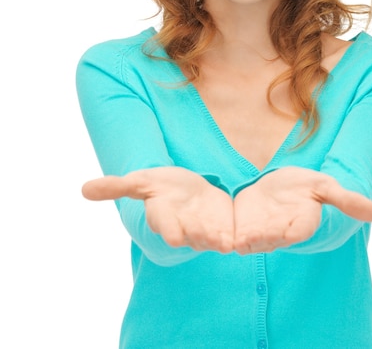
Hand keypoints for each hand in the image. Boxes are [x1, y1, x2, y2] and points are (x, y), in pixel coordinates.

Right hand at [82, 167, 233, 252]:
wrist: (186, 190)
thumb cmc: (161, 186)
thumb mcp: (140, 181)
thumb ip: (116, 186)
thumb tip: (83, 189)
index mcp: (162, 214)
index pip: (163, 223)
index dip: (168, 228)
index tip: (172, 235)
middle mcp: (181, 227)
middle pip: (188, 232)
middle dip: (196, 234)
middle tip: (202, 237)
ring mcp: (201, 231)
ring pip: (208, 237)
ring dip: (215, 241)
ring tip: (224, 243)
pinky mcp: (220, 229)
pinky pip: (226, 236)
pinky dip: (231, 240)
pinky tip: (236, 243)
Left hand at [233, 167, 371, 254]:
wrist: (286, 186)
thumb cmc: (309, 187)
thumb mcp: (325, 187)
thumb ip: (345, 199)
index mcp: (304, 222)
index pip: (300, 229)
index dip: (293, 231)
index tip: (288, 232)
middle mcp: (282, 231)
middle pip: (273, 237)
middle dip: (262, 238)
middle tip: (250, 239)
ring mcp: (262, 232)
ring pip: (252, 239)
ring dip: (242, 242)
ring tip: (232, 241)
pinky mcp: (244, 227)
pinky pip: (236, 234)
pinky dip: (227, 236)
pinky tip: (217, 236)